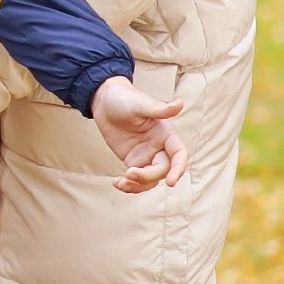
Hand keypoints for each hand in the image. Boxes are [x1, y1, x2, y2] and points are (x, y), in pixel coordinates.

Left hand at [91, 76, 187, 192]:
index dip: (178, 169)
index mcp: (166, 133)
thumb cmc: (124, 98)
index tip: (170, 182)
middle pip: (162, 170)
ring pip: (150, 179)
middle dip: (148, 176)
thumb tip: (179, 104)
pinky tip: (116, 183)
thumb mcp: (139, 104)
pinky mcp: (132, 160)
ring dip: (138, 186)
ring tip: (121, 183)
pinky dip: (128, 185)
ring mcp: (146, 155)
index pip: (179, 154)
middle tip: (129, 173)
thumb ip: (158, 109)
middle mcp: (159, 146)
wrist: (104, 101)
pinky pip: (135, 179)